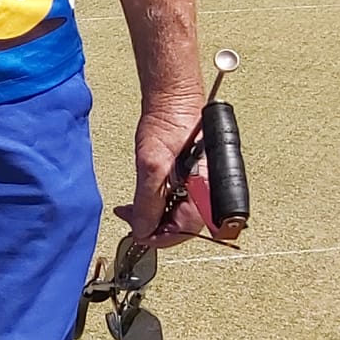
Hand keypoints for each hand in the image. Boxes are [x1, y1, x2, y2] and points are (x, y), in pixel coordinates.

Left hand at [116, 93, 213, 248]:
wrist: (172, 102)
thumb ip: (148, 203)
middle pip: (181, 226)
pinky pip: (176, 202)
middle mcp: (209, 194)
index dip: (158, 237)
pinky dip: (158, 204)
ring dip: (153, 216)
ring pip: (177, 215)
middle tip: (130, 219)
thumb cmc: (168, 126)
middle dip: (153, 226)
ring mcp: (201, 187)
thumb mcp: (152, 167)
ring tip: (132, 210)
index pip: (185, 231)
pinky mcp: (192, 180)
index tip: (137, 234)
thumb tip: (142, 230)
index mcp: (207, 193)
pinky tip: (143, 199)